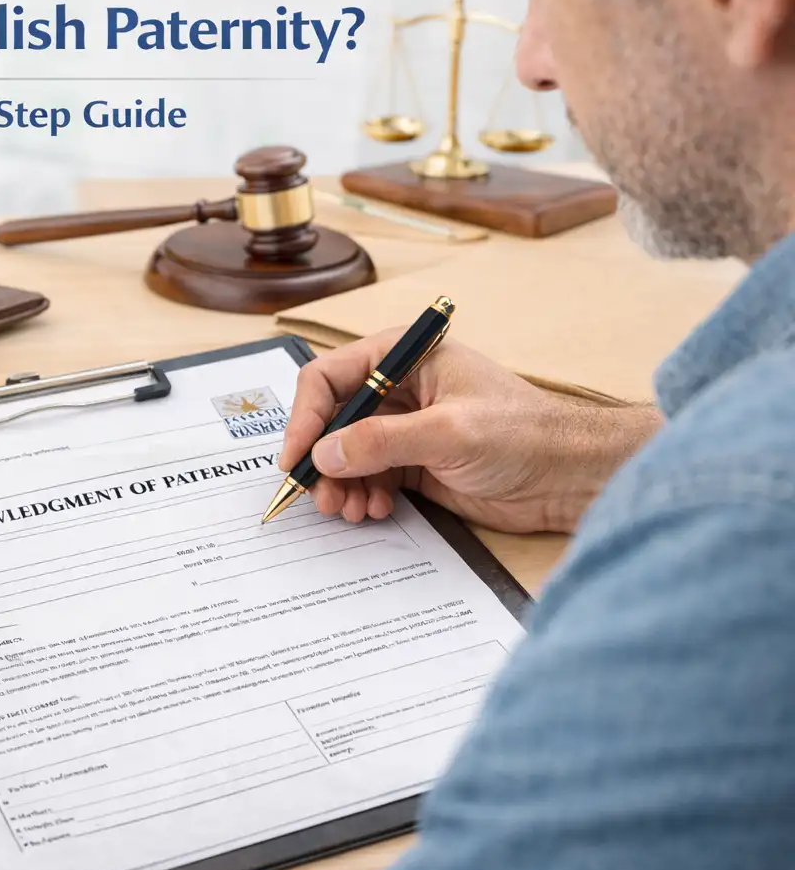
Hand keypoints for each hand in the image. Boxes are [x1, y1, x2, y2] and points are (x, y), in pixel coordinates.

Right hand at [280, 330, 663, 533]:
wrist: (572, 477)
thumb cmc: (527, 435)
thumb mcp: (449, 432)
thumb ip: (382, 441)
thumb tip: (325, 453)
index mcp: (404, 358)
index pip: (329, 378)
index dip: (305, 417)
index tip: (296, 456)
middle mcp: (397, 390)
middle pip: (330, 420)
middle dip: (321, 459)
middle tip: (320, 496)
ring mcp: (404, 429)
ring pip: (345, 455)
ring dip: (340, 484)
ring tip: (350, 510)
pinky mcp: (414, 465)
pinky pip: (367, 479)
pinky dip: (361, 497)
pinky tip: (373, 511)